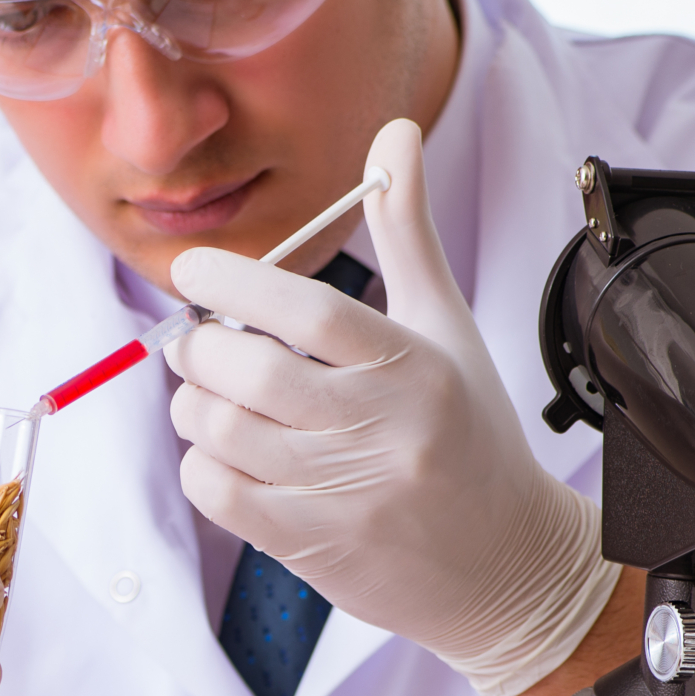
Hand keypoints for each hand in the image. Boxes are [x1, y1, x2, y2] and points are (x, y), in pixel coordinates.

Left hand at [165, 118, 617, 695]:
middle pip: (254, 375)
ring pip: (226, 435)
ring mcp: (349, 495)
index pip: (313, 313)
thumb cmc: (465, 432)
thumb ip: (406, 232)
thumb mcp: (443, 326)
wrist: (504, 566)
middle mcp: (384, 430)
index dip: (238, 283)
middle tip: (191, 341)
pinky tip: (222, 451)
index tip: (193, 270)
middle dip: (199, 350)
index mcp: (416, 367)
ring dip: (194, 408)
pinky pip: (221, 495)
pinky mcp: (317, 547)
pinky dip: (202, 465)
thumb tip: (396, 129)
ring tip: (206, 396)